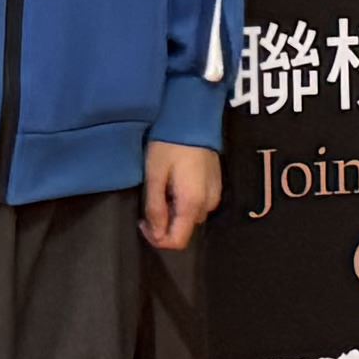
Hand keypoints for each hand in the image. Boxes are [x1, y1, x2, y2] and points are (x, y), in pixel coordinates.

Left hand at [143, 137, 222, 252]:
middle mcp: (208, 204)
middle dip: (164, 224)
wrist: (193, 117)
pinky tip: (174, 184)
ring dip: (174, 212)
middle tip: (149, 202)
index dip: (157, 239)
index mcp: (192, 203)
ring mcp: (215, 195)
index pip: (177, 241)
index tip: (142, 222)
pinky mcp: (216, 185)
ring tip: (161, 190)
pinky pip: (198, 205)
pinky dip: (184, 203)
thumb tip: (156, 234)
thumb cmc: (169, 145)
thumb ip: (155, 207)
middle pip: (184, 230)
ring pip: (190, 218)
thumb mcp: (154, 175)